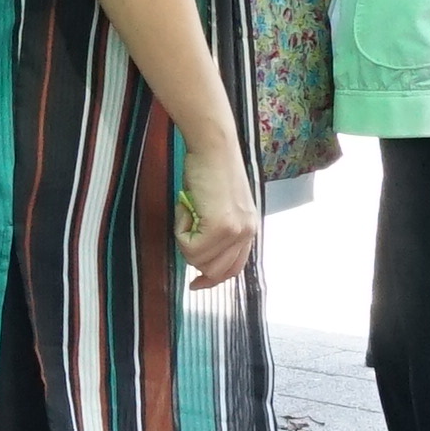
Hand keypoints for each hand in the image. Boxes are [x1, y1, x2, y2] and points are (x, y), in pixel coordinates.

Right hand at [175, 145, 259, 288]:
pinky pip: (189, 247)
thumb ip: (216, 230)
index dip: (213, 279)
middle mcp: (247, 233)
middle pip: (215, 271)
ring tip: (189, 211)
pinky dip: (180, 231)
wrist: (213, 147)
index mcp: (249, 229)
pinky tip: (186, 209)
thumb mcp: (220, 205)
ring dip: (185, 240)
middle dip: (193, 256)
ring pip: (199, 261)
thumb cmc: (210, 168)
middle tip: (186, 227)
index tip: (196, 283)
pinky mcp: (220, 227)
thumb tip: (198, 252)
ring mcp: (235, 232)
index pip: (233, 268)